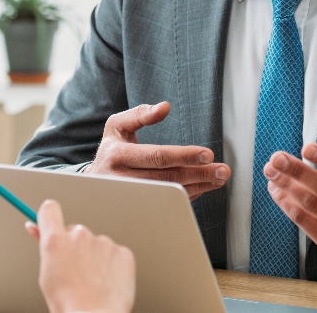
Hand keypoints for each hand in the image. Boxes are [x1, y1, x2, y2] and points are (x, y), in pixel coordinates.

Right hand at [25, 199, 135, 312]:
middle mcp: (80, 235)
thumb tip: (36, 229)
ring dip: (93, 257)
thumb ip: (45, 247)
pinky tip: (106, 283)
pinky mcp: (123, 252)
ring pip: (95, 244)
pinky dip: (111, 265)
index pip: (50, 209)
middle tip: (74, 271)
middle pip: (74, 230)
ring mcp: (103, 242)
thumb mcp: (46, 275)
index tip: (50, 223)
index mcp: (56, 240)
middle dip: (74, 246)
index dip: (49, 216)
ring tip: (91, 283)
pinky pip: (114, 253)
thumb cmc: (69, 304)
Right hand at [89, 101, 230, 199]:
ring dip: (199, 186)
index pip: (156, 156)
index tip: (208, 153)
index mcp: (116, 155)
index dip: (184, 155)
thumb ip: (139, 114)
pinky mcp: (140, 208)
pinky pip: (168, 203)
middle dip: (198, 173)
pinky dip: (189, 195)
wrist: (94, 183)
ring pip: (170, 193)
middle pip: (167, 178)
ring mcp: (131, 198)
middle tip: (222, 170)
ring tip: (219, 178)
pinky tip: (204, 186)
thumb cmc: (111, 148)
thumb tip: (164, 107)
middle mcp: (121, 180)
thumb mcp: (116, 126)